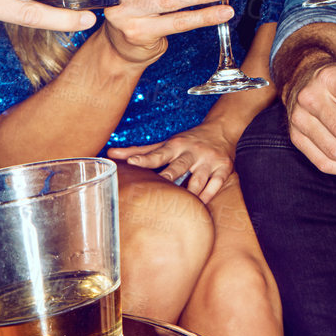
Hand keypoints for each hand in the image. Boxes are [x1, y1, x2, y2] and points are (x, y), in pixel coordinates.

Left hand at [109, 120, 236, 202]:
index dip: (144, 159)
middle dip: (169, 176)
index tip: (131, 163)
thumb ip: (140, 151)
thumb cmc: (188, 140)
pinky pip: (215, 185)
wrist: (222, 129)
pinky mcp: (224, 168)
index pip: (158, 154)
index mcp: (176, 145)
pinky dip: (207, 196)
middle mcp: (192, 151)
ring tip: (178, 206)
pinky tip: (198, 205)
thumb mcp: (166, 143)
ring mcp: (209, 160)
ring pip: (198, 180)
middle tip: (157, 188)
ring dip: (189, 193)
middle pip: (178, 167)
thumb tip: (111, 154)